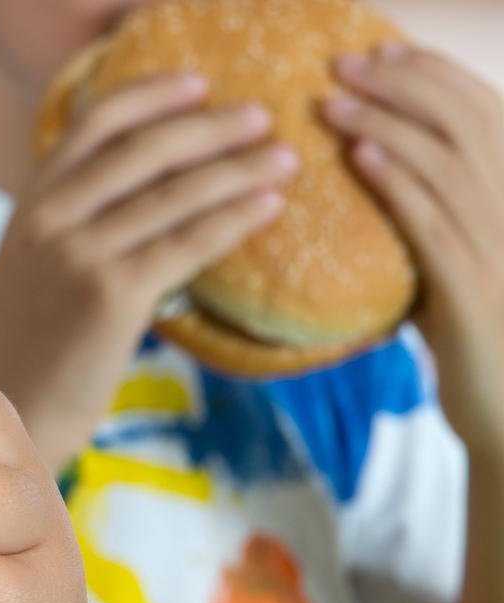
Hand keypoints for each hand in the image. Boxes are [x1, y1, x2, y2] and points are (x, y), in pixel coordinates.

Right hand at [0, 74, 296, 469]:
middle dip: (211, 127)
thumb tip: (152, 190)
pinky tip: (269, 208)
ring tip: (285, 158)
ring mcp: (79, 254)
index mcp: (31, 202)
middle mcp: (50, 218)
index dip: (152, 95)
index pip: (94, 122)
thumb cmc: (31, 344)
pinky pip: (188, 245)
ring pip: (175, 195)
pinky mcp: (111, 296)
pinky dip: (234, 220)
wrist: (6, 411)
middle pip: (144, 149)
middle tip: (262, 117)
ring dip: (239, 170)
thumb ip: (74, 221)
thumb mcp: (35, 265)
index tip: (200, 83)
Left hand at [325, 44, 503, 442]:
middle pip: (464, 124)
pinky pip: (432, 223)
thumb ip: (436, 213)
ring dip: (384, 124)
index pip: (484, 112)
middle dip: (401, 85)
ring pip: (444, 165)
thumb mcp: (462, 261)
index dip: (432, 74)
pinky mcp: (474, 290)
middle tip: (341, 63)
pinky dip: (395, 182)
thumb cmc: (479, 335)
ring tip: (332, 101)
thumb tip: (376, 164)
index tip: (380, 51)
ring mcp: (503, 247)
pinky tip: (359, 155)